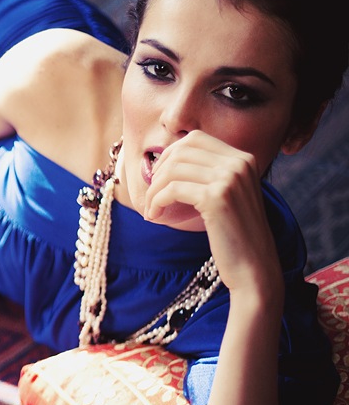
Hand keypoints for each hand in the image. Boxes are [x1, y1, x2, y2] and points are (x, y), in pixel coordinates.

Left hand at [144, 130, 281, 292]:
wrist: (254, 265)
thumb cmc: (234, 233)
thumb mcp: (226, 194)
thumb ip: (207, 174)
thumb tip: (165, 160)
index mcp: (243, 158)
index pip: (195, 139)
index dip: (170, 154)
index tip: (160, 177)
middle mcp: (239, 163)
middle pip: (181, 150)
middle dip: (159, 171)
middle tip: (152, 194)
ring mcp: (229, 178)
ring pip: (173, 170)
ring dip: (154, 191)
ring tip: (151, 209)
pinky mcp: (217, 197)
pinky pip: (173, 189)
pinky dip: (157, 202)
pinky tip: (155, 216)